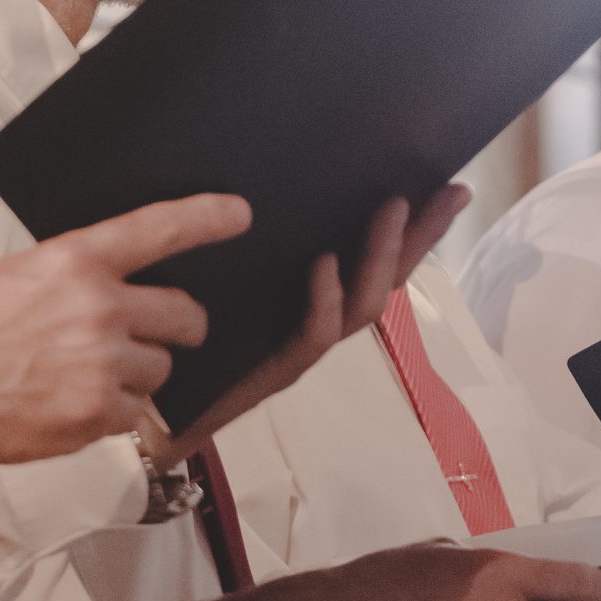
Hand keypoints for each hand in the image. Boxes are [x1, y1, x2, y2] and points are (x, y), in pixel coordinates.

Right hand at [0, 195, 249, 463]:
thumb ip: (76, 277)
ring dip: (140, 375)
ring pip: (162, 370)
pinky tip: (72, 404)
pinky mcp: (96, 415)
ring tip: (90, 375)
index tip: (239, 214)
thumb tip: (118, 288)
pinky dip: (114, 414)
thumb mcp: (19, 274)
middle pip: (185, 315)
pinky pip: (135, 414)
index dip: (208, 219)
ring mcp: (102, 364)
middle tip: (164, 332)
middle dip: (181, 327)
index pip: (159, 229)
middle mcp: (99, 308)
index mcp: (76, 261)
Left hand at [143, 184, 469, 466]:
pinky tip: (324, 265)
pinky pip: (311, 337)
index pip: (376, 260)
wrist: (152, 418)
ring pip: (361, 307)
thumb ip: (252, 245)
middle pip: (386, 280)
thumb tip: (256, 182)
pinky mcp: (274, 373)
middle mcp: (318, 324)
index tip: (448, 189)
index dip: (415, 230)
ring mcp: (301, 350)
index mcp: (312, 301)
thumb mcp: (226, 279)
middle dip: (420, 240)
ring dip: (380, 258)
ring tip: (391, 212)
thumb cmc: (186, 347)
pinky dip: (323, 300)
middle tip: (447, 196)